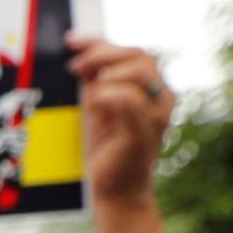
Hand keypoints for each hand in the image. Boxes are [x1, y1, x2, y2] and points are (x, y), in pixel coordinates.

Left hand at [65, 36, 170, 210]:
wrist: (116, 191)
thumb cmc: (107, 151)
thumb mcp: (98, 110)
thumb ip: (97, 84)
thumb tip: (81, 58)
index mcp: (150, 88)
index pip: (131, 52)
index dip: (101, 42)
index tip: (72, 41)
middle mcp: (161, 97)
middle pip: (139, 56)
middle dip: (103, 54)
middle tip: (74, 66)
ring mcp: (156, 114)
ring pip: (141, 72)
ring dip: (109, 71)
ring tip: (86, 85)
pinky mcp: (144, 132)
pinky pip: (132, 101)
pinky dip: (111, 94)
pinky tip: (93, 98)